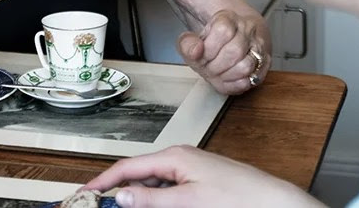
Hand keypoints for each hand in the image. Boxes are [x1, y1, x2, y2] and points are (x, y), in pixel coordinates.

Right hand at [83, 145, 317, 207]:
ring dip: (138, 197)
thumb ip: (153, 198)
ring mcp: (189, 169)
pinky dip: (155, 199)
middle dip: (118, 190)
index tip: (86, 194)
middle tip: (101, 205)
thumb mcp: (189, 200)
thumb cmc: (238, 195)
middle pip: (138, 174)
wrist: (272, 201)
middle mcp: (179, 158)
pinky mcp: (197, 181)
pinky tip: (153, 207)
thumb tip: (121, 196)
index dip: (104, 180)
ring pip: (152, 183)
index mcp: (174, 156)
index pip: (128, 167)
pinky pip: (167, 189)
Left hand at [177, 10, 270, 94]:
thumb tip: (196, 51)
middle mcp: (248, 30)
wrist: (234, 40)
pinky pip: (253, 80)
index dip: (209, 48)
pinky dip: (236, 84)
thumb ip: (187, 44)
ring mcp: (260, 47)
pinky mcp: (265, 65)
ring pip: (246, 66)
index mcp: (229, 18)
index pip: (223, 31)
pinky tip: (227, 79)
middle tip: (208, 66)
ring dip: (227, 75)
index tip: (202, 54)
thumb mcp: (194, 39)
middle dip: (216, 65)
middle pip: (234, 51)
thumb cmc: (212, 42)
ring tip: (218, 72)